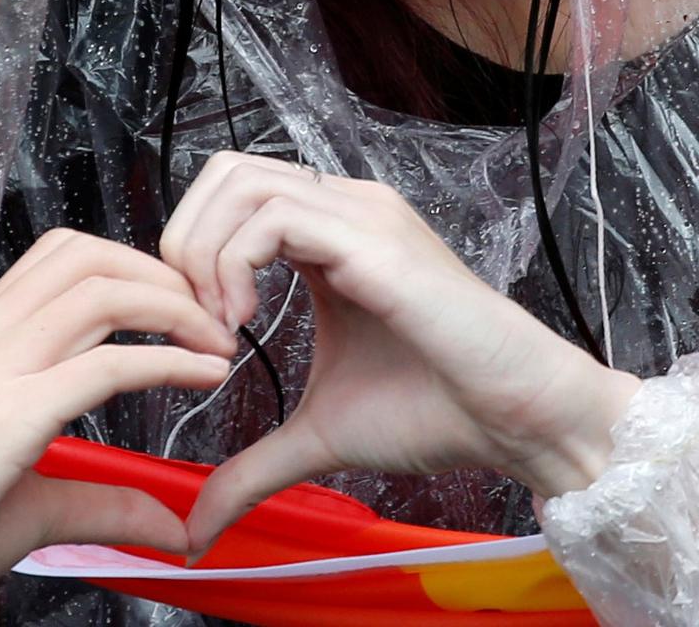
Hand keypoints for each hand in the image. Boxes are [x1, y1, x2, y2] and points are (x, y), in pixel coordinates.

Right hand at [0, 229, 236, 624]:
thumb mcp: (25, 505)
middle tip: (212, 316)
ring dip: (175, 307)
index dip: (132, 266)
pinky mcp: (6, 417)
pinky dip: (168, 361)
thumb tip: (172, 525)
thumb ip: (100, 502)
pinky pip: (105, 365)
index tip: (179, 308)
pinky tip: (203, 375)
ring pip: (100, 292)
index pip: (60, 259)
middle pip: (87, 256)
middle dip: (164, 273)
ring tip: (217, 341)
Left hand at [159, 152, 640, 553]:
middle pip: (226, 170)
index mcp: (329, 235)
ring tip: (221, 328)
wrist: (514, 420)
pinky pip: (272, 218)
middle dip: (185, 240)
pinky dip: (233, 266)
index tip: (197, 333)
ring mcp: (361, 216)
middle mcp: (344, 209)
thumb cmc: (436, 412)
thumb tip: (198, 529)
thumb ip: (254, 468)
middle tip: (195, 320)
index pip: (231, 192)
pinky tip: (244, 326)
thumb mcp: (319, 436)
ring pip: (242, 182)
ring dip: (206, 254)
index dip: (191, 252)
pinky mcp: (374, 241)